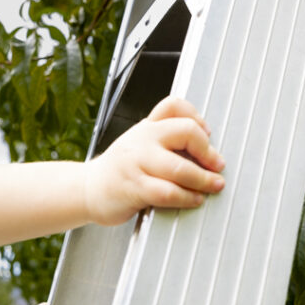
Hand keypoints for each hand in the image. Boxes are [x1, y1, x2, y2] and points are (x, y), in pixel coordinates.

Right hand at [83, 96, 225, 226]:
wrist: (87, 189)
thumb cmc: (120, 169)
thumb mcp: (139, 143)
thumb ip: (166, 140)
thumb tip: (206, 151)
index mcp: (146, 126)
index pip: (174, 105)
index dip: (197, 117)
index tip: (208, 134)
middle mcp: (142, 139)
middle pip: (186, 132)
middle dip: (208, 152)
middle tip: (218, 166)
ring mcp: (137, 162)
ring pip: (180, 168)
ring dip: (203, 180)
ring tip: (213, 186)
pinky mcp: (134, 187)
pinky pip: (168, 192)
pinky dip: (187, 197)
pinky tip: (194, 199)